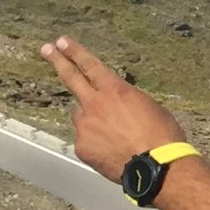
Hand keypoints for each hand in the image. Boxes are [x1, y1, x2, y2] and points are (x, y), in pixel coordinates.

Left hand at [38, 34, 186, 181]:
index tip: (62, 42)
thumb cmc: (163, 137)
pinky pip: (86, 141)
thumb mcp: (150, 109)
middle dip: (57, 61)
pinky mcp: (82, 147)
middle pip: (71, 78)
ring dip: (92, 122)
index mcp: (116, 91)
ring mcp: (85, 126)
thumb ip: (126, 103)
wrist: (157, 167)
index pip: (90, 65)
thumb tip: (117, 107)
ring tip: (115, 136)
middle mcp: (95, 104)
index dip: (75, 52)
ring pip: (82, 118)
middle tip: (47, 49)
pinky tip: (113, 152)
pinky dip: (97, 145)